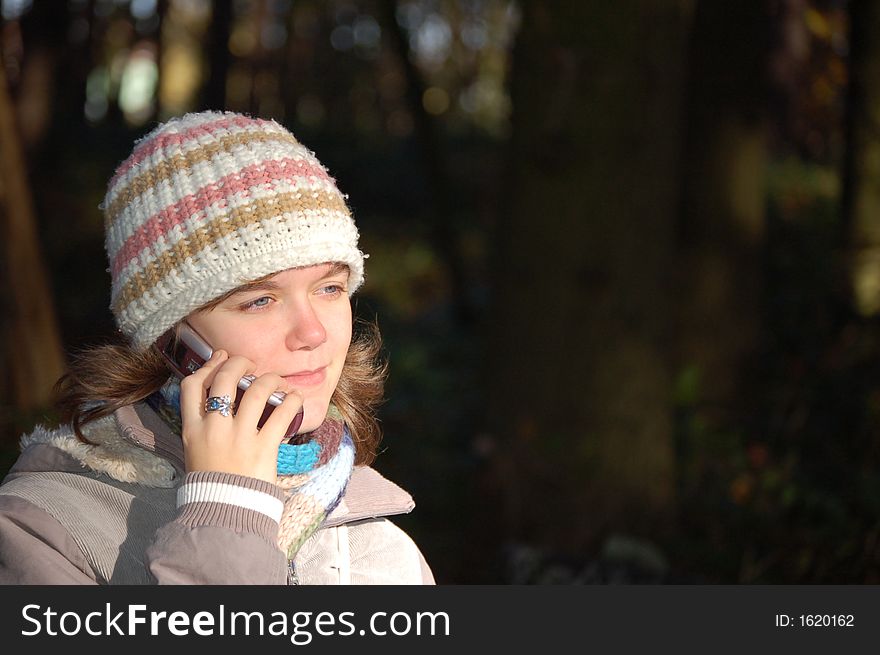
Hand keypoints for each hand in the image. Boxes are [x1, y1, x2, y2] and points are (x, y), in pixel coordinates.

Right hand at [178, 350, 303, 483]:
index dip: (207, 366)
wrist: (224, 512)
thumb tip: (218, 404)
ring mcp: (240, 436)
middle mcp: (214, 427)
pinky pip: (281, 413)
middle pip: (224, 379)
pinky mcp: (264, 446)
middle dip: (238, 364)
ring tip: (276, 380)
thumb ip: (203, 428)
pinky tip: (295, 398)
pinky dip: (291, 400)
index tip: (221, 357)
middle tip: (250, 364)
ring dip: (269, 379)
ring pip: (255, 390)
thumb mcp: (195, 452)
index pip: (192, 386)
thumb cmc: (210, 484)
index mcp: (193, 429)